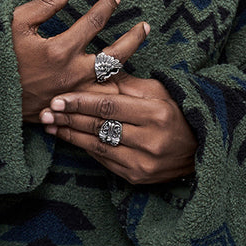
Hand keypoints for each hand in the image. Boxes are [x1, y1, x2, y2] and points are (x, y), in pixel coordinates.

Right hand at [13, 0, 148, 121]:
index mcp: (60, 50)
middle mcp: (73, 73)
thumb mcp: (16, 25)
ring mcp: (77, 92)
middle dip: (134, 38)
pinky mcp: (75, 106)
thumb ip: (45, 3)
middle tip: (145, 25)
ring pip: (115, 80)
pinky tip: (130, 79)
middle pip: (115, 55)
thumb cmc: (1, 59)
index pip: (93, 22)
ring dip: (132, 65)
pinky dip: (119, 89)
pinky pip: (104, 99)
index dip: (107, 6)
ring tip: (142, 53)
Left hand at [39, 73, 196, 183]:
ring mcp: (143, 162)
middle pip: (101, 127)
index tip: (59, 98)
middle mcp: (151, 140)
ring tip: (50, 125)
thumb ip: (128, 83)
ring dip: (71, 135)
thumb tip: (99, 68)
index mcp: (157, 113)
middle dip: (70, 118)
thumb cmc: (176, 112)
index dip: (82, 102)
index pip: (111, 107)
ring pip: (99, 146)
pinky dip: (85, 149)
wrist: (199, 149)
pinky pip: (105, 161)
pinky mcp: (137, 177)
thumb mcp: (159, 91)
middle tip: (45, 111)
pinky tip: (70, 139)